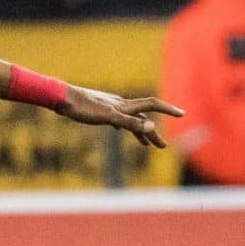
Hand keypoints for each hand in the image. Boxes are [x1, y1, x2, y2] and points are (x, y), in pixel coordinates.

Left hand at [59, 87, 182, 148]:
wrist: (62, 98)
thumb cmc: (83, 108)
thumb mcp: (108, 118)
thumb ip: (130, 123)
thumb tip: (152, 126)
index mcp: (124, 106)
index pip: (152, 105)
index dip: (167, 109)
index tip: (182, 114)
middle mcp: (120, 105)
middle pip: (143, 118)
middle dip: (154, 132)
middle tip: (163, 147)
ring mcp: (110, 107)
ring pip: (131, 120)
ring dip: (140, 132)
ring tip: (147, 145)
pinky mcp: (100, 111)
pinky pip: (118, 120)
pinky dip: (124, 126)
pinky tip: (120, 130)